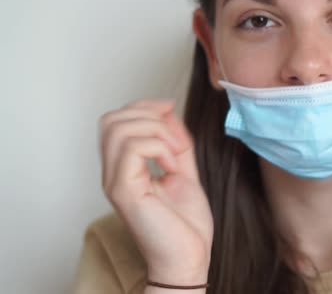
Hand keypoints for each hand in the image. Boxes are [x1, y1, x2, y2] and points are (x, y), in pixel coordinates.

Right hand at [99, 99, 212, 285]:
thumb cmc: (185, 224)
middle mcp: (114, 172)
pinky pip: (132, 148)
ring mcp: (115, 182)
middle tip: (175, 138)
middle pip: (111, 119)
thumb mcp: (184, 170)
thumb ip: (175, 142)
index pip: (117, 120)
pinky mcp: (124, 191)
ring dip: (156, 131)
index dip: (144, 106)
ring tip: (177, 154)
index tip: (171, 109)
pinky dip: (159, 147)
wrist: (189, 256)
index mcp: (125, 167)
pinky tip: (174, 167)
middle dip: (148, 114)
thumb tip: (168, 111)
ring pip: (118, 128)